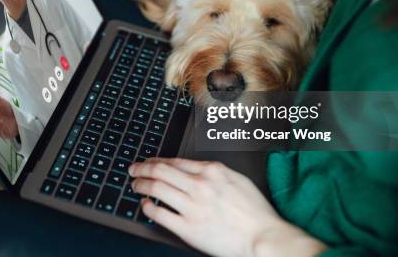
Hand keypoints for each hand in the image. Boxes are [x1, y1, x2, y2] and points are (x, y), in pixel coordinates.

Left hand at [129, 158, 326, 256]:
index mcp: (212, 171)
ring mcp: (192, 207)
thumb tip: (193, 169)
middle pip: (160, 171)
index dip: (156, 161)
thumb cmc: (255, 212)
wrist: (263, 237)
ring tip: (135, 185)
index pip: (174, 161)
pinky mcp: (188, 228)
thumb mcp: (237, 179)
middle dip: (142, 168)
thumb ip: (214, 172)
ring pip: (156, 189)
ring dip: (141, 185)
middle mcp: (200, 185)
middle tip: (134, 170)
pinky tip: (145, 206)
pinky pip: (159, 214)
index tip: (149, 162)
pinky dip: (147, 208)